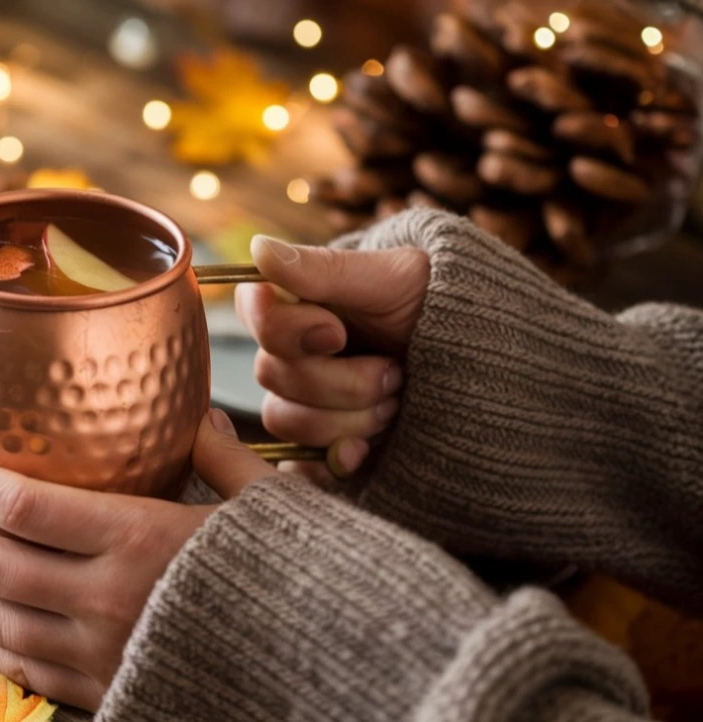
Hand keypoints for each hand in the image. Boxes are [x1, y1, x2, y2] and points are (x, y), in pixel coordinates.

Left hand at [0, 409, 270, 710]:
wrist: (322, 667)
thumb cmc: (298, 579)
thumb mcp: (266, 506)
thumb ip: (218, 456)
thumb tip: (196, 413)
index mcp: (139, 538)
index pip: (18, 505)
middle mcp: (105, 598)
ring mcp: (98, 653)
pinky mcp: (102, 690)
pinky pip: (16, 665)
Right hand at [235, 234, 429, 474]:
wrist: (489, 363)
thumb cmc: (441, 304)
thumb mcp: (393, 278)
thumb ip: (323, 270)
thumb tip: (258, 247)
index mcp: (299, 301)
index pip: (254, 314)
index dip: (288, 330)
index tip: (337, 331)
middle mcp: (292, 351)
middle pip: (271, 374)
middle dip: (340, 380)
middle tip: (394, 370)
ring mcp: (306, 400)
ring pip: (285, 419)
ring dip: (349, 416)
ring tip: (397, 399)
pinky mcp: (324, 442)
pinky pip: (299, 460)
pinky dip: (336, 456)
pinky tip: (367, 450)